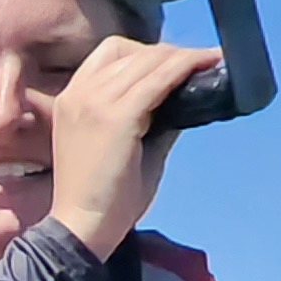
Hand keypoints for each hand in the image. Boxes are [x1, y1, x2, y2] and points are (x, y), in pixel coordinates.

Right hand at [47, 38, 222, 261]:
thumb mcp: (123, 146)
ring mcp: (95, 103)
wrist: (81, 229)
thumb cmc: (102, 197)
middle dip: (169, 53)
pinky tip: (206, 66)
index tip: (174, 63)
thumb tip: (183, 96)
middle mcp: (79, 92)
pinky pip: (159, 79)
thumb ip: (149, 118)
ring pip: (148, 60)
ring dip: (181, 56)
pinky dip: (185, 68)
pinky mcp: (117, 117)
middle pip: (132, 52)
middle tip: (200, 63)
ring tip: (208, 62)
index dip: (147, 53)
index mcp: (73, 98)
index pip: (111, 54)